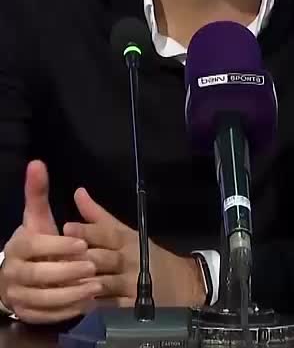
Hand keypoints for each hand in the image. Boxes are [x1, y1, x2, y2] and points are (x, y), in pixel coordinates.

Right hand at [0, 161, 102, 323]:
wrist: (18, 275)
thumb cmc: (35, 242)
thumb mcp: (37, 217)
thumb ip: (37, 192)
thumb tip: (37, 163)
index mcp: (17, 246)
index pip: (35, 246)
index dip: (59, 245)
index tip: (82, 243)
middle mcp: (13, 273)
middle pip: (40, 275)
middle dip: (69, 271)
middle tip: (93, 267)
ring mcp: (19, 296)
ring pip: (44, 299)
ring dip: (71, 294)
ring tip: (95, 286)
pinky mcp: (27, 314)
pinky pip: (47, 316)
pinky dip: (67, 311)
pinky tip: (87, 303)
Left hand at [64, 187, 205, 307]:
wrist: (179, 283)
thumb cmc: (145, 254)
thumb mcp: (125, 232)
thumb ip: (98, 216)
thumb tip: (78, 192)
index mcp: (127, 239)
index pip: (106, 232)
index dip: (87, 230)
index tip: (67, 227)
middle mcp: (129, 259)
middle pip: (103, 258)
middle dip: (81, 258)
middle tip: (58, 256)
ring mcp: (131, 284)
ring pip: (104, 283)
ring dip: (84, 283)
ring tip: (61, 282)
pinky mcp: (132, 306)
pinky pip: (110, 306)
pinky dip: (94, 306)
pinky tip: (77, 304)